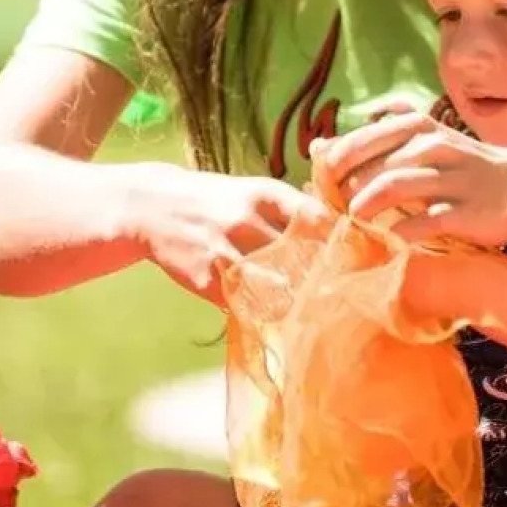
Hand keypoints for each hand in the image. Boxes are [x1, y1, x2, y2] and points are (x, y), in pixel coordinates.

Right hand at [124, 167, 326, 304]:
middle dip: (320, 277)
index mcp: (265, 194)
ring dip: (294, 300)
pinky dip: (261, 312)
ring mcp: (225, 251)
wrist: (154, 206)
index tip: (352, 258)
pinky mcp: (207, 279)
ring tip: (309, 310)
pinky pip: (245, 304)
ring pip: (275, 286)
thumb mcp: (254, 191)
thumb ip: (293, 209)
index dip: (338, 242)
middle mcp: (247, 220)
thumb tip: (340, 232)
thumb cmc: (217, 201)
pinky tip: (272, 315)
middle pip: (300, 257)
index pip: (316, 219)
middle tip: (337, 292)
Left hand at [314, 113, 506, 246]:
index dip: (335, 164)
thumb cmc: (461, 168)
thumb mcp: (421, 144)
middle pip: (374, 164)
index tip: (322, 184)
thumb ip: (371, 144)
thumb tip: (317, 146)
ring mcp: (451, 179)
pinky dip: (398, 234)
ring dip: (365, 206)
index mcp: (419, 127)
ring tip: (355, 221)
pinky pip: (422, 223)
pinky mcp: (465, 213)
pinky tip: (388, 241)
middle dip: (346, 190)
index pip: (362, 140)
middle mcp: (434, 146)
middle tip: (335, 209)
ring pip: (394, 186)